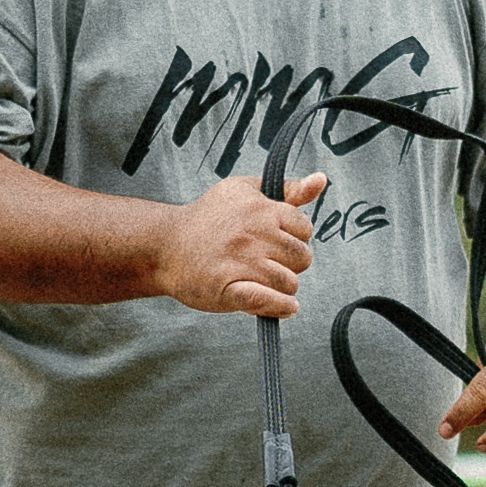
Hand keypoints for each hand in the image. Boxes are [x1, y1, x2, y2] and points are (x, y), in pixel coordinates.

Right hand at [142, 167, 327, 318]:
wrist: (164, 246)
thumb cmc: (208, 218)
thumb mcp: (245, 192)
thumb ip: (287, 189)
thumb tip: (322, 179)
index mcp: (260, 208)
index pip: (305, 228)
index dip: (294, 237)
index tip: (275, 241)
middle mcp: (253, 234)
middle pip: (302, 258)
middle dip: (290, 264)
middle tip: (266, 262)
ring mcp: (241, 262)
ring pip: (289, 283)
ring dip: (281, 288)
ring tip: (262, 281)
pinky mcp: (229, 290)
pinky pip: (270, 301)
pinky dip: (280, 307)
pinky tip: (281, 305)